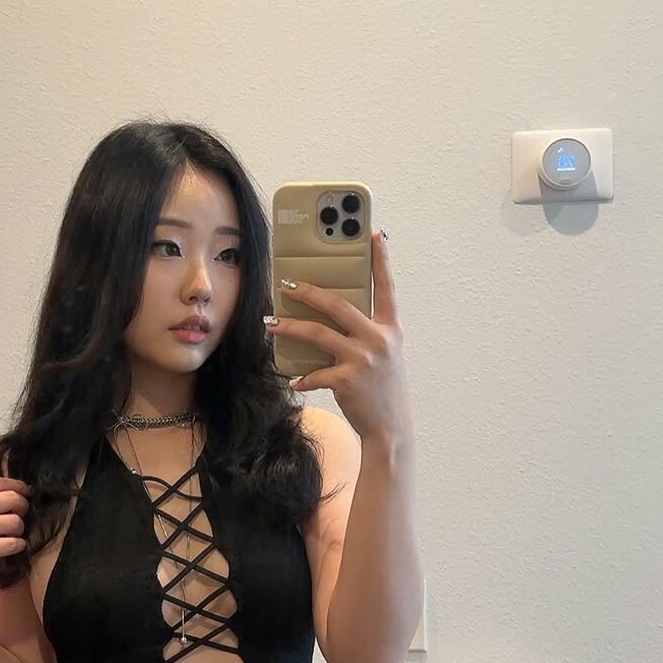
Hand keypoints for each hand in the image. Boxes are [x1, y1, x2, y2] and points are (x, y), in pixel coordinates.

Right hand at [0, 474, 30, 594]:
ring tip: (13, 535)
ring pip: (15, 522)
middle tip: (20, 517)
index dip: (19, 487)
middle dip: (23, 508)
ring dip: (19, 530)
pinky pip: (11, 543)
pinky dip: (18, 545)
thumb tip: (6, 495)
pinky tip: (13, 547)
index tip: (26, 493)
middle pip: (12, 499)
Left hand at [266, 229, 410, 440]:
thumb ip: (365, 333)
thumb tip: (331, 316)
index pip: (386, 287)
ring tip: (270, 324)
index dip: (381, 260)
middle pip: (338, 304)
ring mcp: (363, 359)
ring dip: (290, 327)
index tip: (374, 234)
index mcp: (390, 329)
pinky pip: (314, 372)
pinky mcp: (346, 380)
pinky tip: (293, 379)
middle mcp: (378, 339)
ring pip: (318, 333)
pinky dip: (301, 376)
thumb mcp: (385, 355)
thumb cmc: (383, 389)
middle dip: (308, 292)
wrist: (391, 428)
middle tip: (286, 285)